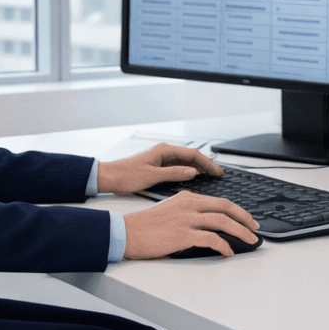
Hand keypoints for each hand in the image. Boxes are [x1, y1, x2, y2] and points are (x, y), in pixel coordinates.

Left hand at [97, 142, 222, 195]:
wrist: (110, 178)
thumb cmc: (126, 175)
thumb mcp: (152, 176)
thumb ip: (173, 173)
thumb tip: (193, 172)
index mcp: (164, 151)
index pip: (192, 155)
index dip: (207, 163)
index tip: (218, 172)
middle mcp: (164, 152)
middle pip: (191, 157)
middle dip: (206, 165)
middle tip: (219, 175)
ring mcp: (161, 159)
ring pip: (185, 162)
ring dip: (198, 168)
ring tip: (211, 176)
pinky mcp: (158, 166)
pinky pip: (178, 167)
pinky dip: (188, 172)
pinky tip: (194, 178)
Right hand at [122, 190, 259, 259]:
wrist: (127, 232)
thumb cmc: (145, 225)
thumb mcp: (169, 210)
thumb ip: (188, 212)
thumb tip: (207, 226)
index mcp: (186, 197)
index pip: (218, 200)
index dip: (236, 210)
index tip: (246, 219)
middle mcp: (189, 205)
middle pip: (226, 207)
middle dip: (245, 218)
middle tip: (255, 228)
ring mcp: (187, 219)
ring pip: (223, 222)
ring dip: (241, 232)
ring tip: (250, 241)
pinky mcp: (183, 235)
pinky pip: (212, 239)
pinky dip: (224, 246)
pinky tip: (228, 252)